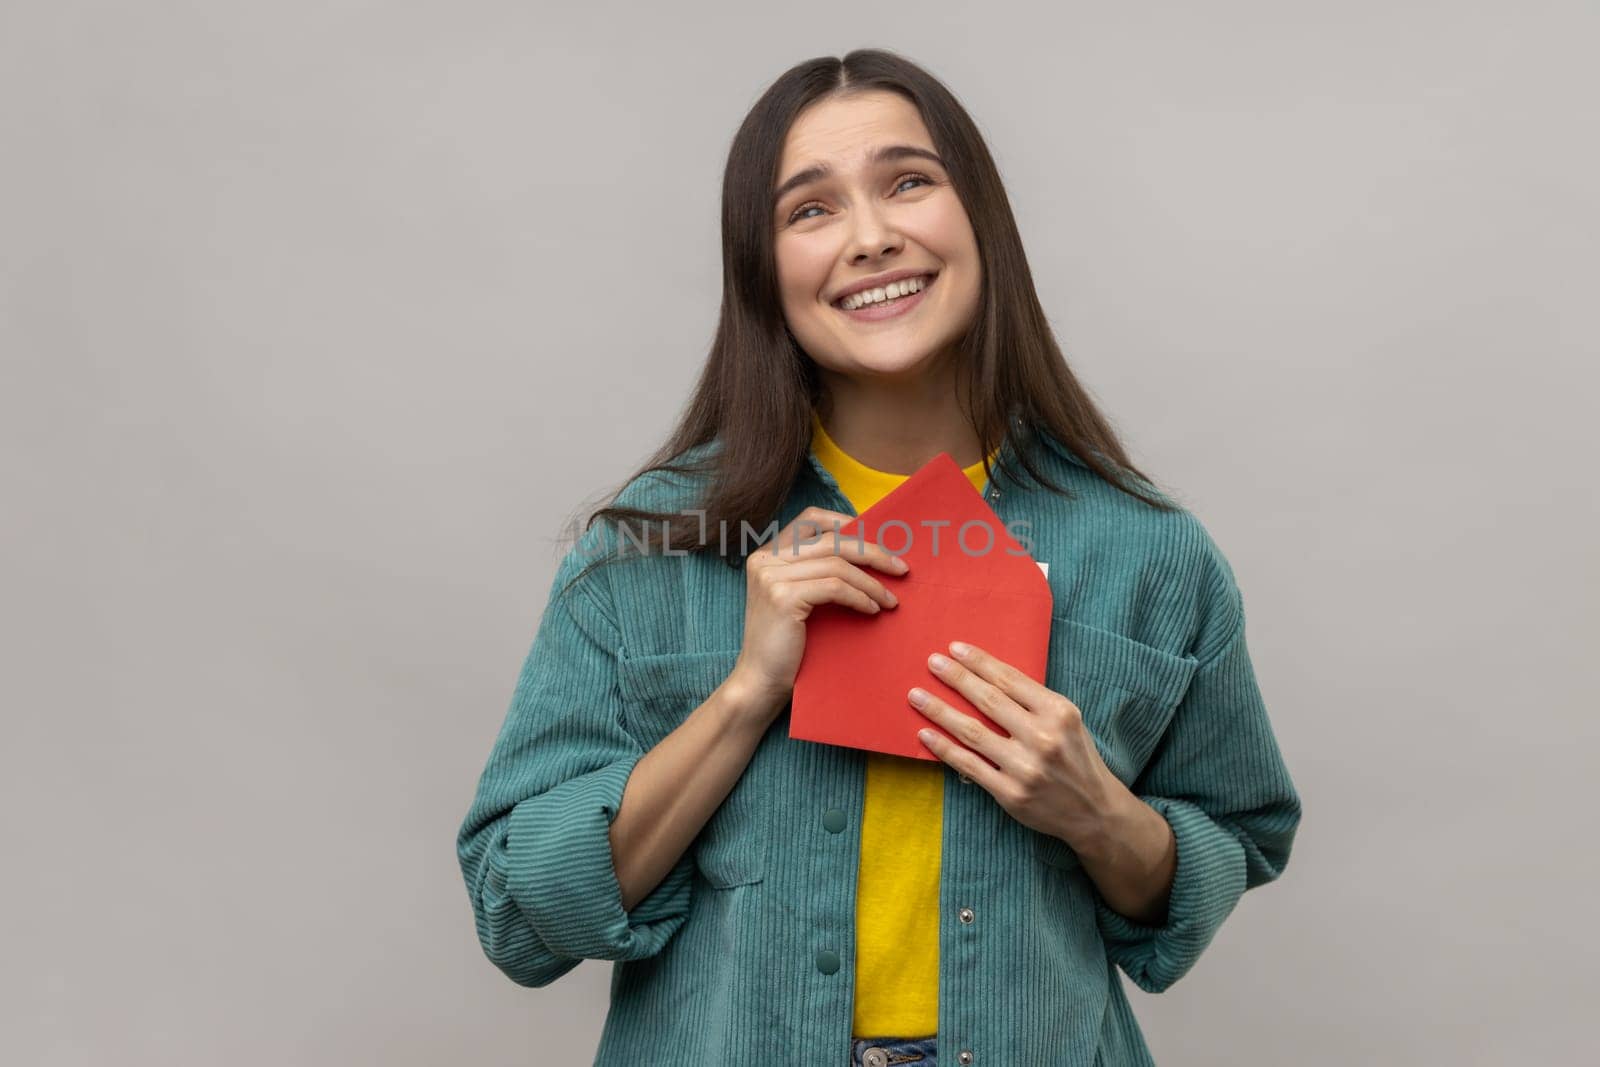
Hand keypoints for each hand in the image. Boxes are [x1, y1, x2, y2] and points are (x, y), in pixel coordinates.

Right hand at [727, 507, 907, 719]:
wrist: (760, 683)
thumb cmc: (786, 645)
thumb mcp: (798, 598)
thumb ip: (817, 571)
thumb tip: (868, 551)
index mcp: (766, 554)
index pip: (810, 519)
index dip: (846, 522)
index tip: (878, 540)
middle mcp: (765, 558)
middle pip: (831, 540)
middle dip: (872, 552)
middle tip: (901, 569)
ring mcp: (771, 576)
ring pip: (837, 564)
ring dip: (872, 582)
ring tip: (890, 600)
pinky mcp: (783, 597)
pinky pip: (835, 587)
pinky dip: (860, 597)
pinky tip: (873, 610)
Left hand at [909, 639, 1121, 850]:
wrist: (1095, 811)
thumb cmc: (1076, 758)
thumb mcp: (1067, 721)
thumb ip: (1033, 701)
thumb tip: (985, 677)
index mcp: (1059, 712)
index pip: (1010, 680)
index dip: (979, 662)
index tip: (955, 648)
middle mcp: (1043, 738)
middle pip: (988, 701)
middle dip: (956, 679)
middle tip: (932, 662)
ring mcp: (1025, 768)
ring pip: (972, 732)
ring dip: (939, 711)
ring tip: (916, 695)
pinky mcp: (1010, 793)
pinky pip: (968, 765)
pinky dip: (943, 748)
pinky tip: (925, 733)